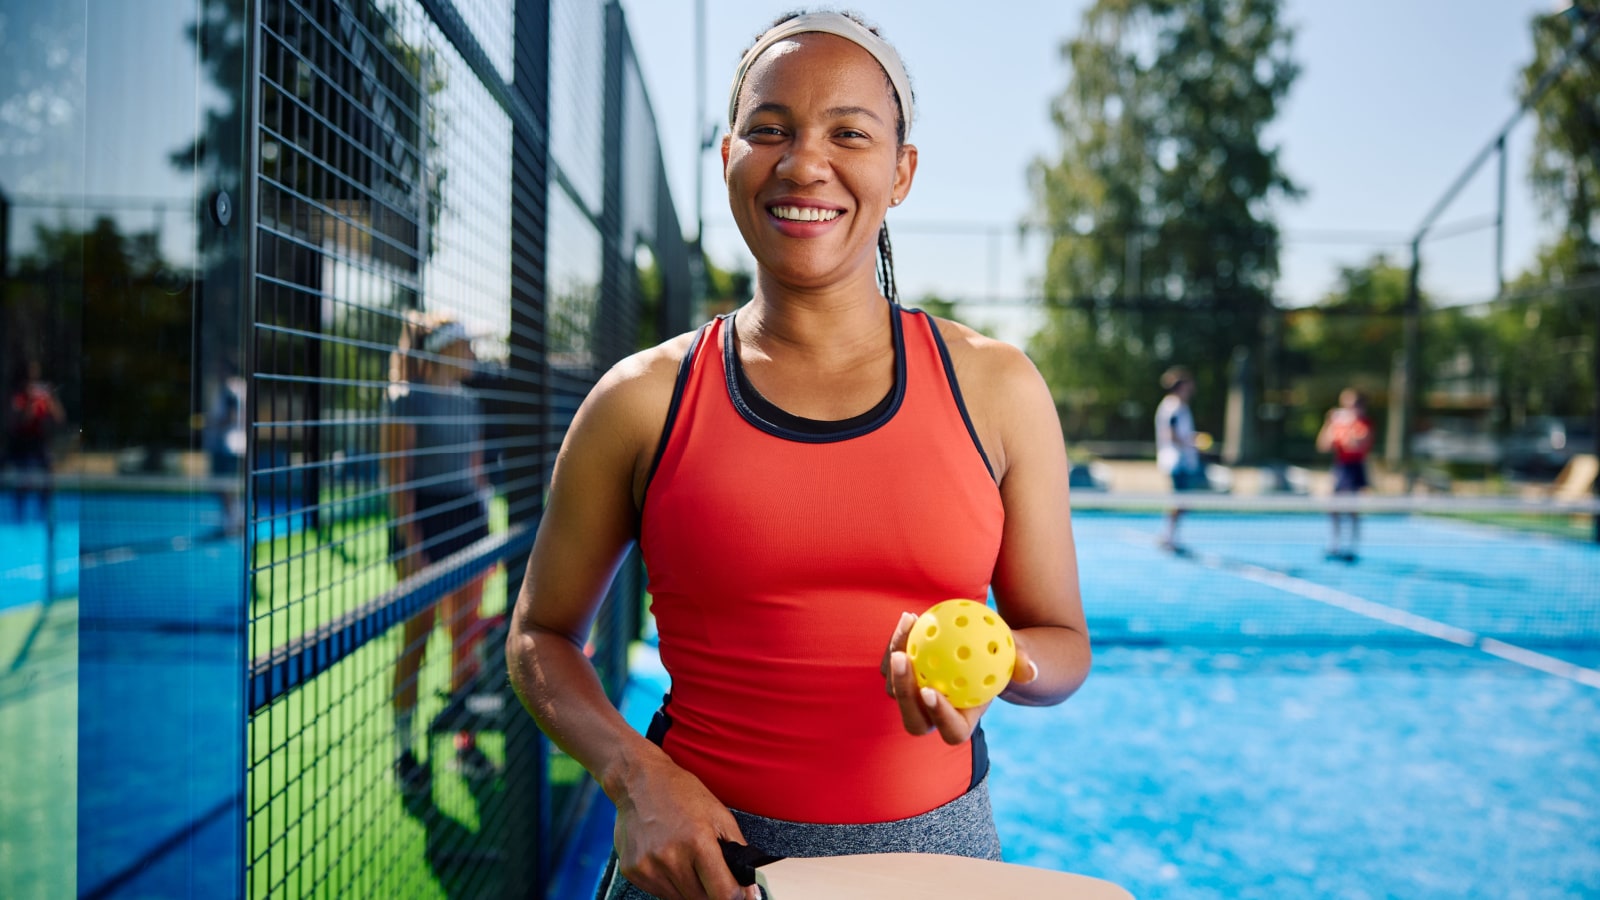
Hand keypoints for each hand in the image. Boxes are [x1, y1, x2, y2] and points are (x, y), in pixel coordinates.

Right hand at [611, 749, 760, 899]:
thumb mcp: (720, 816)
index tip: (738, 894)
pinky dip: (669, 883)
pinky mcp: (632, 871)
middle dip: (711, 890)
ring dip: (689, 888)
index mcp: (697, 842)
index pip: (723, 894)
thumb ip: (738, 852)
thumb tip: (750, 888)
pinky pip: (659, 893)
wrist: (638, 780)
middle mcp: (670, 858)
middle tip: (708, 869)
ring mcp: (648, 867)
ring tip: (686, 859)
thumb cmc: (680, 793)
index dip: (735, 896)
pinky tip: (668, 860)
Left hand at [879, 611, 1039, 743]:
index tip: (932, 691)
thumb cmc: (1005, 656)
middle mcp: (935, 716)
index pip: (951, 731)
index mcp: (964, 721)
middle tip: (902, 657)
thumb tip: (1031, 670)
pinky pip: (892, 664)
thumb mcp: (1018, 656)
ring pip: (894, 688)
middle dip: (903, 690)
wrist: (984, 650)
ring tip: (909, 627)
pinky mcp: (904, 679)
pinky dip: (899, 642)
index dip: (940, 716)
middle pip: (913, 718)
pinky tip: (911, 618)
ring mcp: (915, 700)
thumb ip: (1022, 663)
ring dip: (895, 659)